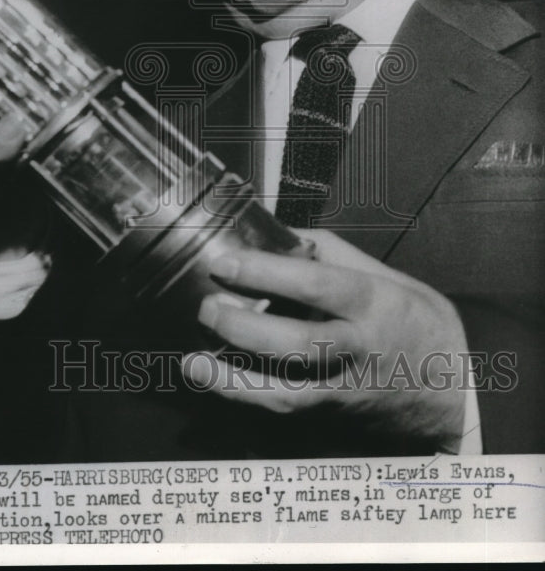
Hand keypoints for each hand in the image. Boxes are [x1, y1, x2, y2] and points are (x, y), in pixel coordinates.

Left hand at [183, 228, 468, 446]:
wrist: (454, 389)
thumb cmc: (415, 321)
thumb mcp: (386, 275)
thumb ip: (333, 254)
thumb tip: (280, 233)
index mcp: (374, 302)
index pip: (315, 285)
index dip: (265, 273)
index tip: (225, 262)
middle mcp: (358, 348)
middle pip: (298, 345)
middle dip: (245, 329)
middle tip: (209, 308)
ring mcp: (346, 389)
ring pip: (288, 394)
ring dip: (235, 381)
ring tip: (194, 362)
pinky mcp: (335, 417)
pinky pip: (286, 413)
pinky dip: (246, 400)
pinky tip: (215, 382)